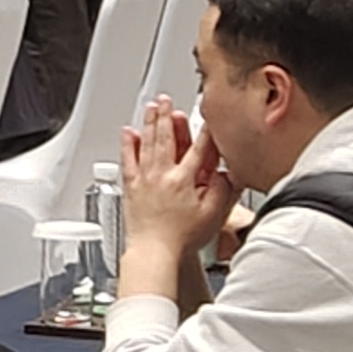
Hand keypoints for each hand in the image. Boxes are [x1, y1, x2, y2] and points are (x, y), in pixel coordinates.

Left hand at [118, 99, 237, 283]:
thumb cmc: (180, 238)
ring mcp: (145, 179)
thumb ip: (221, 192)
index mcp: (184, 180)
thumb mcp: (212, 216)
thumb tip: (224, 174)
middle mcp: (162, 175)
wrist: (153, 251)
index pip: (199, 150)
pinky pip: (128, 159)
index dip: (205, 133)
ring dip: (150, 123)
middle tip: (167, 100)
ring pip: (147, 143)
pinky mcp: (131, 187)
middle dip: (168, 117)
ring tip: (152, 107)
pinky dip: (128, 144)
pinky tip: (129, 132)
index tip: (208, 118)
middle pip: (167, 138)